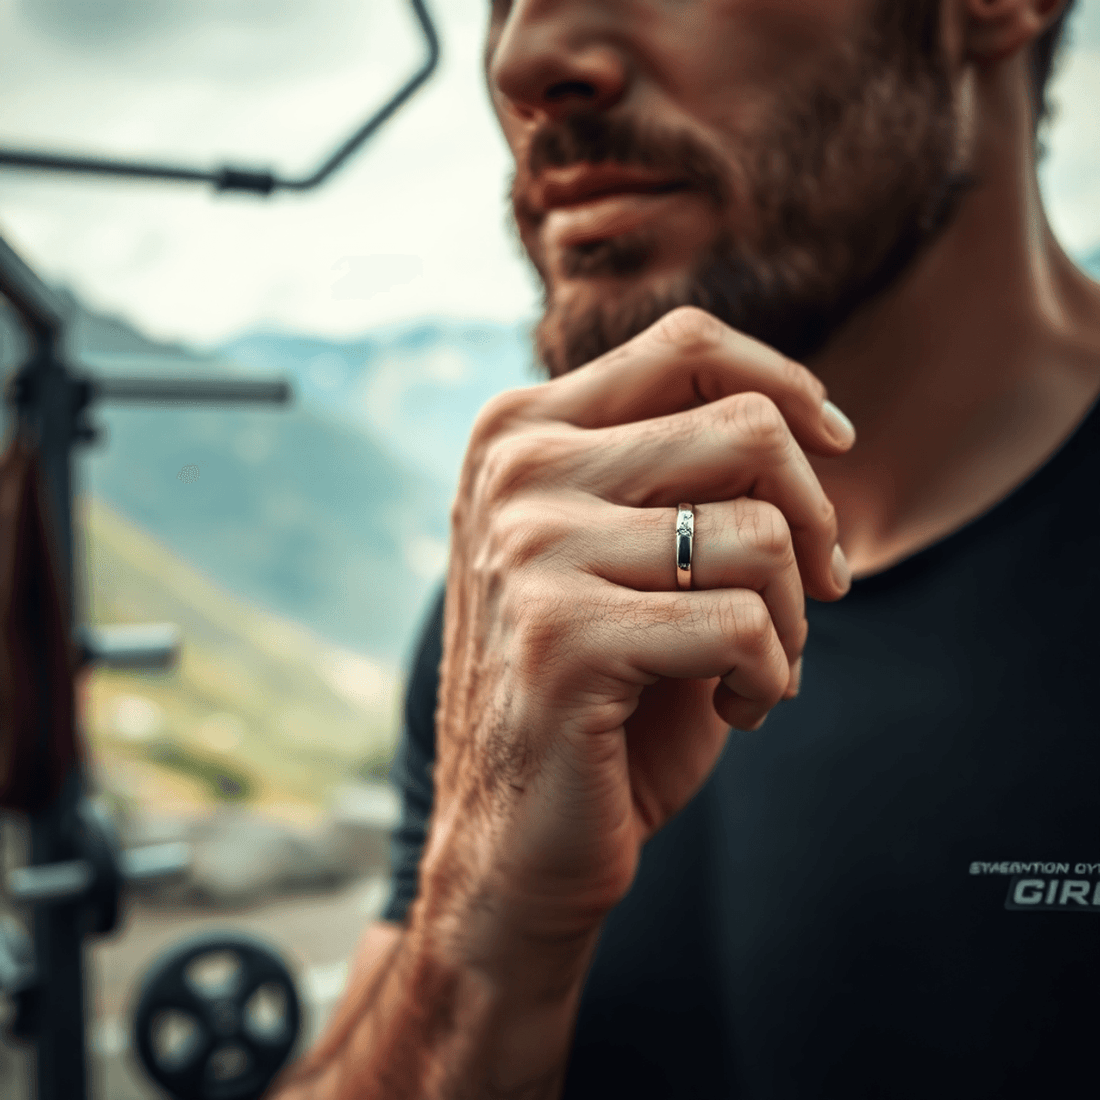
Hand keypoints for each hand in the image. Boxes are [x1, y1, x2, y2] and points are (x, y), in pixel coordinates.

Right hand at [419, 306, 854, 960]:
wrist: (517, 837)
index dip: (787, 384)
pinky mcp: (563, 636)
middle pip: (745, 426)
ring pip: (759, 532)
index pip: (686, 346)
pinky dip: (772, 678)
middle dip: (817, 516)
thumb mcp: (633, 555)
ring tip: (757, 665)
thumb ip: (687, 474)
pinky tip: (735, 708)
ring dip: (795, 615)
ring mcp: (529, 547)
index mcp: (521, 432)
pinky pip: (744, 625)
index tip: (834, 444)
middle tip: (818, 589)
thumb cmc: (598, 691)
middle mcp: (516, 471)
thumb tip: (810, 419)